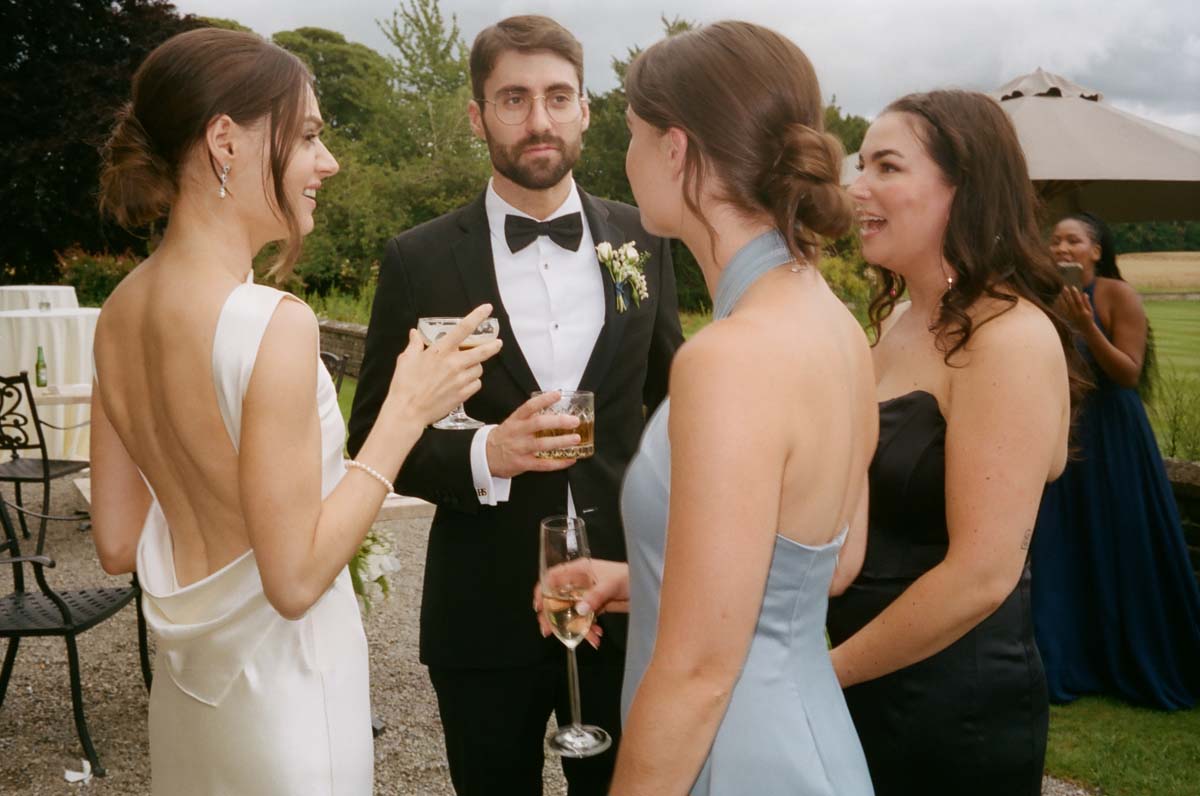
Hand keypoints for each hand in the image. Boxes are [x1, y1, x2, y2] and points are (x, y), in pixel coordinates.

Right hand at [382, 304, 501, 426]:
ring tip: (466, 369)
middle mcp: (454, 363)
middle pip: (481, 351)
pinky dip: (473, 382)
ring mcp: (460, 380)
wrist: (408, 411)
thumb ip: (414, 344)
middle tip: (497, 343)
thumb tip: (414, 333)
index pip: (463, 329)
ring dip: (475, 367)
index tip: (487, 309)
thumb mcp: (406, 359)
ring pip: (478, 369)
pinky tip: (463, 383)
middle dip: (492, 346)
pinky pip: (476, 384)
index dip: (477, 316)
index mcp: (440, 351)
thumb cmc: (404, 384)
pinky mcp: (462, 395)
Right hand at [485, 391, 582, 477]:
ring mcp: (520, 449)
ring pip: (543, 445)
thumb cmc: (503, 438)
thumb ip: (529, 417)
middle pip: (538, 424)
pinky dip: (558, 463)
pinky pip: (543, 464)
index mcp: (515, 420)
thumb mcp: (511, 423)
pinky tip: (570, 459)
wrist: (483, 457)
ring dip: (561, 442)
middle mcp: (518, 433)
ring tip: (575, 439)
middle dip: (558, 422)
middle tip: (574, 421)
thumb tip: (550, 407)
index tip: (557, 395)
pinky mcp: (523, 464)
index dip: (544, 400)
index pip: (529, 406)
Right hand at [533, 559, 629, 648]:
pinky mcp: (594, 607)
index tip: (538, 607)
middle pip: (557, 599)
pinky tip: (597, 637)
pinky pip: (584, 621)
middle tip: (549, 632)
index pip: (551, 577)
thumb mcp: (611, 585)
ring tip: (588, 639)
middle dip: (553, 617)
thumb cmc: (628, 577)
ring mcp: (586, 596)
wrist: (646, 586)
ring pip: (571, 613)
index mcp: (578, 570)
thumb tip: (579, 610)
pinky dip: (588, 630)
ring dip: (576, 628)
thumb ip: (595, 597)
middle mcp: (578, 582)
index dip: (542, 591)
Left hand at [1059, 286, 1095, 331]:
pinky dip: (1058, 306)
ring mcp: (1070, 317)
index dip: (1075, 294)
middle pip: (1070, 303)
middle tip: (1064, 287)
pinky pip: (1060, 312)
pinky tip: (1056, 301)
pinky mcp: (1066, 320)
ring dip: (1061, 299)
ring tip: (1060, 293)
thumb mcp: (1090, 311)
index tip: (1073, 287)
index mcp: (1083, 312)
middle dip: (1067, 295)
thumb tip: (1084, 294)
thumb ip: (1087, 302)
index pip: (1078, 301)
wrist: (1085, 330)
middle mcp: (1076, 314)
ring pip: (1064, 307)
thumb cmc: (1089, 319)